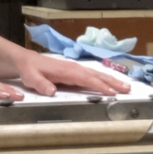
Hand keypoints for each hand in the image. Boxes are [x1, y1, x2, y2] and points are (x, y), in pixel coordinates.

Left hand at [13, 51, 130, 96]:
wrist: (26, 61)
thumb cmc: (30, 69)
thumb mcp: (31, 77)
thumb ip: (40, 84)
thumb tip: (51, 91)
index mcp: (66, 71)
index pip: (86, 79)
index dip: (99, 86)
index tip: (111, 92)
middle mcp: (74, 69)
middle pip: (96, 75)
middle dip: (112, 82)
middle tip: (127, 89)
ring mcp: (75, 70)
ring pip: (96, 75)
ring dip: (111, 80)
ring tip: (125, 87)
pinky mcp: (74, 73)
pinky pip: (92, 76)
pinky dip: (103, 79)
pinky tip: (110, 84)